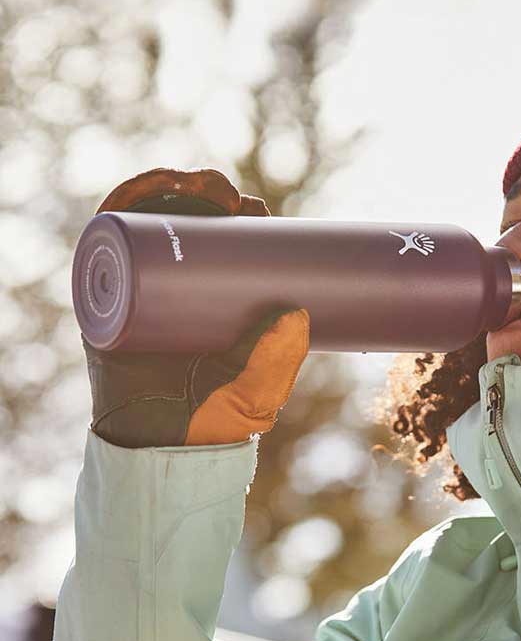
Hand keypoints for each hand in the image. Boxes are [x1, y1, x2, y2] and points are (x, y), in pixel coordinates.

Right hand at [83, 167, 309, 447]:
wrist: (165, 451)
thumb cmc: (219, 417)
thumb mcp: (263, 385)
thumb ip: (281, 355)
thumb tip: (297, 313)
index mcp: (215, 296)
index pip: (225, 240)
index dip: (239, 213)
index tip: (257, 208)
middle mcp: (173, 284)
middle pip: (186, 220)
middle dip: (206, 192)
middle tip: (233, 199)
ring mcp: (137, 287)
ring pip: (146, 221)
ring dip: (168, 189)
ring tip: (199, 189)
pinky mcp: (103, 299)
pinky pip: (103, 245)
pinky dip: (117, 211)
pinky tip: (139, 195)